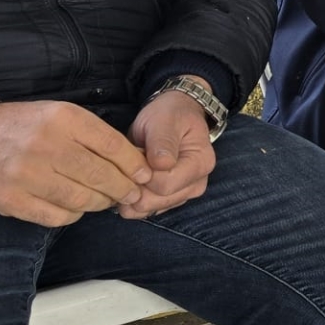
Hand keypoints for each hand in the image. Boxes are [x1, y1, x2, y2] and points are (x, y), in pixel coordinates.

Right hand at [0, 100, 152, 226]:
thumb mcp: (61, 116)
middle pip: (100, 175)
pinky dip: (72, 215)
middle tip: (132, 194)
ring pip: (82, 199)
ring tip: (105, 201)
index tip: (145, 175)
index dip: (134, 165)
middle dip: (123, 188)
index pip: (113, 146)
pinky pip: (56, 216)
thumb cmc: (26, 127)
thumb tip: (134, 160)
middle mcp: (47, 145)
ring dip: (100, 203)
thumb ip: (95, 135)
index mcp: (64, 119)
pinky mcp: (11, 200)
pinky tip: (75, 208)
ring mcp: (27, 174)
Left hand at [120, 88, 217, 218]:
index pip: (166, 185)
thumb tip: (161, 165)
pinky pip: (146, 210)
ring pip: (150, 208)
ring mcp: (184, 193)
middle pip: (158, 200)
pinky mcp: (171, 198)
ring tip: (126, 171)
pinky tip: (128, 181)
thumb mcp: (164, 120)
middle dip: (134, 187)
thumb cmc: (169, 115)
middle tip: (123, 165)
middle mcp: (197, 183)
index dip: (142, 176)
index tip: (130, 159)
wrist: (174, 115)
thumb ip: (163, 142)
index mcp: (201, 163)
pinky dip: (132, 200)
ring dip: (131, 194)